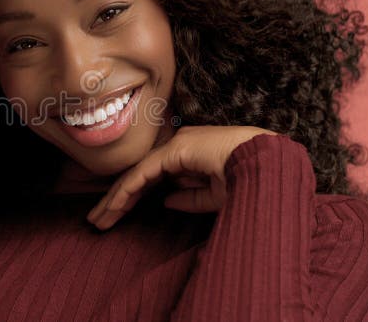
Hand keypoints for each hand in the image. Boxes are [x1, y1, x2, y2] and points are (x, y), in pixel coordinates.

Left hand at [86, 125, 278, 230]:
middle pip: (138, 176)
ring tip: (97, 221)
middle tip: (97, 221)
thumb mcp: (217, 196)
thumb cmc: (250, 180)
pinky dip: (125, 192)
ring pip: (134, 175)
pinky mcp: (172, 151)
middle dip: (116, 200)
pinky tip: (113, 208)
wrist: (269, 166)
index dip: (134, 197)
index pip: (152, 176)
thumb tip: (165, 201)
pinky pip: (141, 174)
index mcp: (189, 155)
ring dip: (114, 200)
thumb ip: (191, 198)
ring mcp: (174, 146)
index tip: (117, 217)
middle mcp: (177, 147)